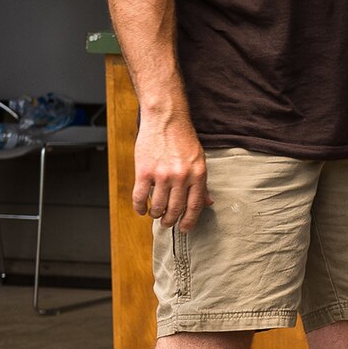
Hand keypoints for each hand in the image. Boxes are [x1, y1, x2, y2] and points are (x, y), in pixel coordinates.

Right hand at [131, 114, 210, 230]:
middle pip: (175, 209)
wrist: (165, 119)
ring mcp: (162, 175)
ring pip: (157, 205)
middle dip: (170, 220)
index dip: (189, 221)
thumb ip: (202, 183)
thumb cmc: (183, 139)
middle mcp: (181, 177)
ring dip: (155, 214)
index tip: (185, 229)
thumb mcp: (199, 160)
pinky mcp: (144, 171)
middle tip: (167, 224)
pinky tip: (141, 209)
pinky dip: (139, 207)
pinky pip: (139, 196)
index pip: (195, 206)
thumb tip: (208, 203)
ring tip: (155, 215)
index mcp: (198, 174)